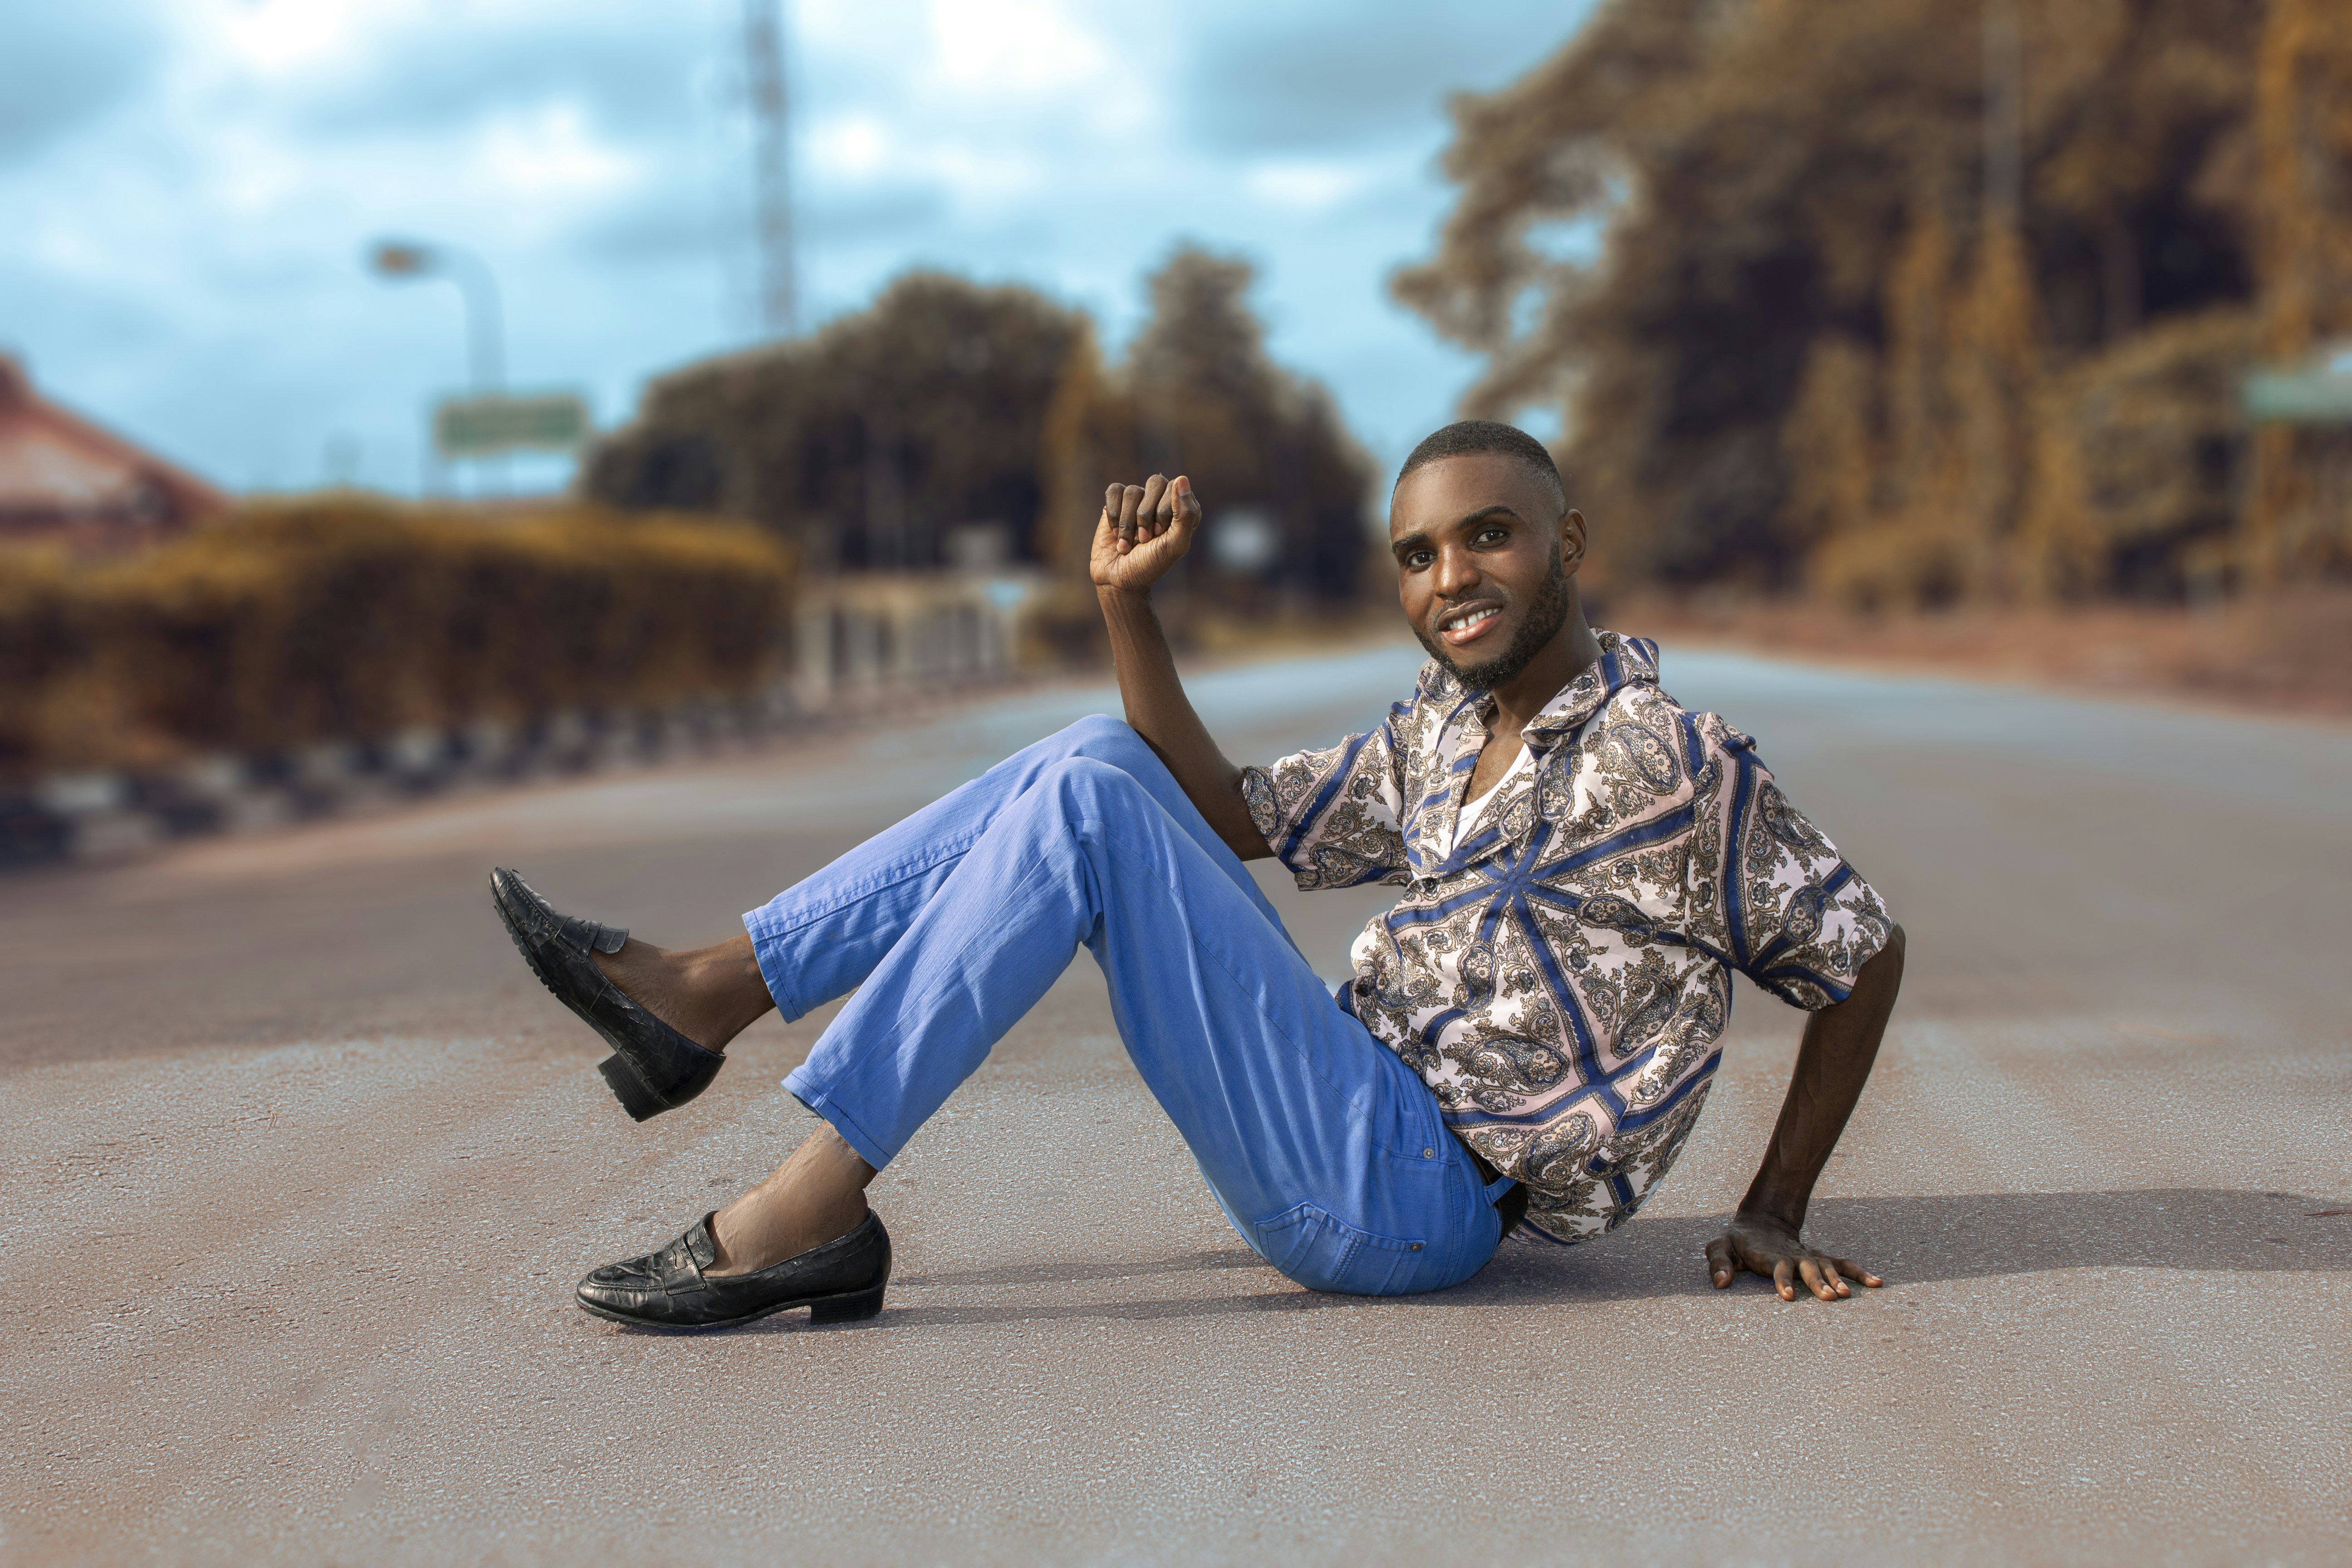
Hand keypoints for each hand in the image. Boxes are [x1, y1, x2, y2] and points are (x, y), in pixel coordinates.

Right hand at [1090, 473, 1199, 595]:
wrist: (1118, 580)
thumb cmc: (1150, 565)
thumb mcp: (1175, 545)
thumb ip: (1185, 514)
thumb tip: (1182, 478)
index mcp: (1182, 509)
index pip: (1176, 487)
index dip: (1164, 511)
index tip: (1160, 534)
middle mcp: (1161, 501)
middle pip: (1155, 482)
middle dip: (1146, 514)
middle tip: (1146, 538)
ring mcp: (1138, 502)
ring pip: (1132, 491)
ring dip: (1128, 523)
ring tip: (1128, 543)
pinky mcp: (1116, 504)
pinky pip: (1114, 491)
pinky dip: (1114, 515)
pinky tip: (1115, 533)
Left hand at [1704, 1210, 1881, 1301]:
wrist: (1761, 1221)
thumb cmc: (1737, 1241)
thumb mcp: (1721, 1247)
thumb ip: (1718, 1263)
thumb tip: (1721, 1284)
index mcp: (1769, 1256)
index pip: (1777, 1268)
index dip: (1783, 1280)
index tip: (1788, 1295)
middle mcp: (1793, 1257)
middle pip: (1808, 1269)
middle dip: (1818, 1283)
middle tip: (1830, 1298)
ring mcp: (1809, 1257)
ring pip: (1827, 1266)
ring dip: (1838, 1279)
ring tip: (1848, 1295)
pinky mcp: (1820, 1258)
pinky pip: (1842, 1264)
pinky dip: (1859, 1272)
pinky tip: (1876, 1283)